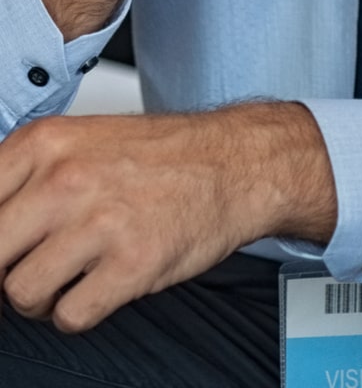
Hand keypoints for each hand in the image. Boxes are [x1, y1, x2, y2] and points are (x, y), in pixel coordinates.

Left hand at [0, 104, 335, 331]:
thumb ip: (26, 178)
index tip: (9, 248)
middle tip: (39, 263)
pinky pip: (69, 317)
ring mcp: (101, 221)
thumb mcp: (83, 142)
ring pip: (21, 293)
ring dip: (46, 296)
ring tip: (77, 273)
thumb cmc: (165, 157)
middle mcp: (68, 178)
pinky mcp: (132, 263)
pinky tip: (105, 282)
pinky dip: (82, 311)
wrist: (241, 162)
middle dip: (10, 270)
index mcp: (48, 142)